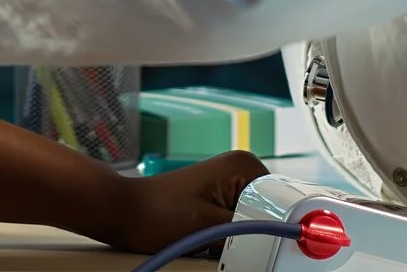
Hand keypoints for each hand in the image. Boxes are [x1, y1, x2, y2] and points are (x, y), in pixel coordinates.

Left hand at [108, 151, 268, 253]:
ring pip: (255, 223)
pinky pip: (240, 224)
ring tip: (213, 238)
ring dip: (241, 237)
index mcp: (244, 165)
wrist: (124, 213)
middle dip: (255, 232)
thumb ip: (248, 232)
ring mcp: (231, 186)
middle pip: (270, 213)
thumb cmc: (156, 213)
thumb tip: (275, 239)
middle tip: (227, 241)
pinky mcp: (221, 201)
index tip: (259, 240)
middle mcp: (241, 170)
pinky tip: (212, 240)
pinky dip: (231, 237)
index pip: (282, 201)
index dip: (276, 226)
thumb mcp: (210, 227)